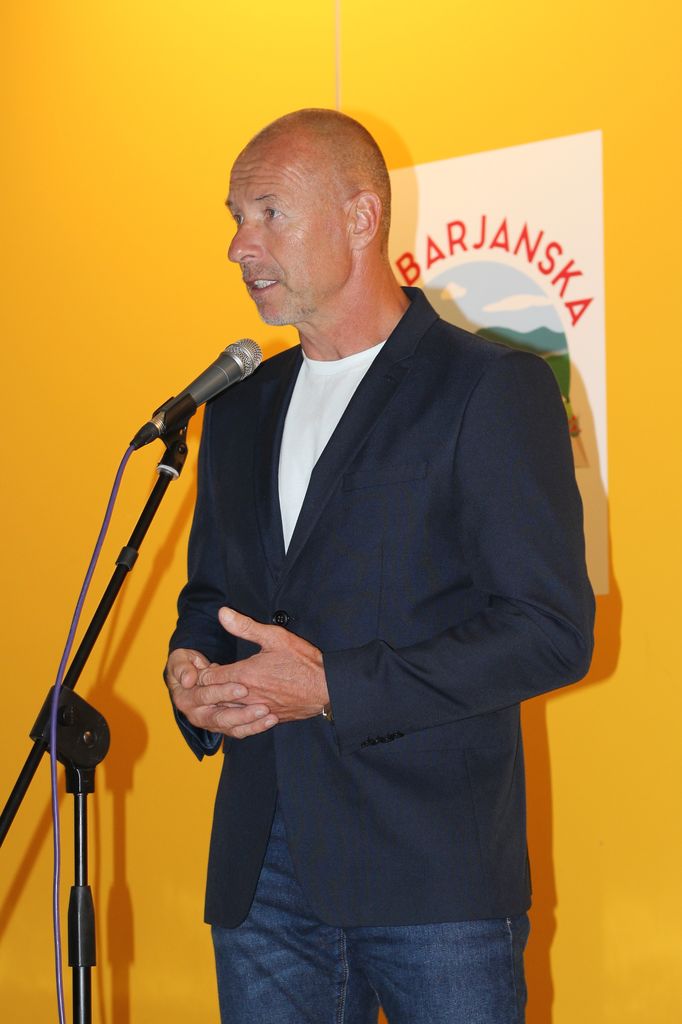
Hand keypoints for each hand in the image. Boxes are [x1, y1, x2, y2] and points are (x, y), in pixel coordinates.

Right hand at [164, 646, 275, 739]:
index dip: (223, 693)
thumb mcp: (181, 660)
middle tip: (263, 707)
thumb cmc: (188, 664)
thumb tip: (188, 680)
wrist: (191, 677)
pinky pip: (239, 731)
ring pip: (231, 727)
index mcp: (184, 698)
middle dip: (242, 713)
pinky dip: (255, 727)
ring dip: (251, 723)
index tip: (243, 689)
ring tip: (270, 715)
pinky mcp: (222, 727)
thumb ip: (182, 667)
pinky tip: (271, 720)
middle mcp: (196, 714)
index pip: (205, 696)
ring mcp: (210, 723)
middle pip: (220, 717)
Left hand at [195, 607, 328, 724]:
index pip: (208, 678)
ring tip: (220, 693)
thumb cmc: (303, 661)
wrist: (326, 688)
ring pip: (225, 712)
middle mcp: (246, 696)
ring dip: (219, 703)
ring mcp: (256, 711)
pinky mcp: (266, 720)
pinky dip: (234, 715)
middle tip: (207, 679)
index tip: (206, 665)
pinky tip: (237, 706)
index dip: (203, 671)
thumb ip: (245, 626)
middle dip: (207, 689)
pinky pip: (242, 723)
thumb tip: (222, 613)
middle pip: (213, 697)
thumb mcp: (275, 637)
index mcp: (245, 675)